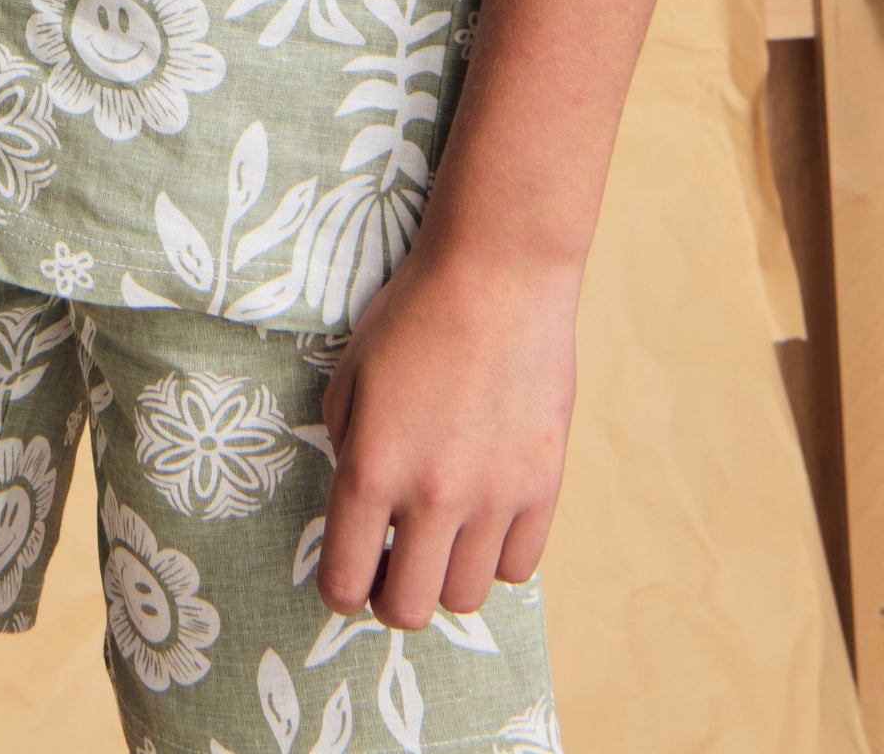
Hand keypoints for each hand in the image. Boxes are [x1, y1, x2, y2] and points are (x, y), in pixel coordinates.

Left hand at [315, 237, 576, 631]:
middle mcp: (432, 495)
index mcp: (371, 467)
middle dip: (392, 596)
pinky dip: (499, 554)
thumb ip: (347, 448)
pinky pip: (520, 566)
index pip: (345, 580)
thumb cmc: (414, 313)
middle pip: (409, 610)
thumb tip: (365, 504)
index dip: (339, 589)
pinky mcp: (543, 487)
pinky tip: (487, 515)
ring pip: (466, 596)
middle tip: (394, 562)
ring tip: (443, 533)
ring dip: (446, 574)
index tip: (348, 575)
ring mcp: (494, 497)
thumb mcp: (351, 374)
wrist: (496, 274)